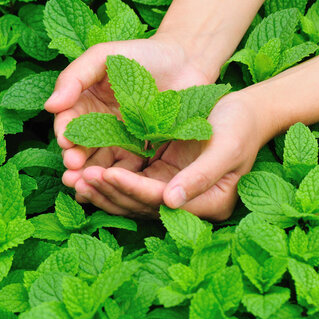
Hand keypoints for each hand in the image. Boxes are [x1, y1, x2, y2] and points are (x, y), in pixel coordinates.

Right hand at [44, 35, 213, 177]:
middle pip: (81, 147)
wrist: (186, 61)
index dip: (65, 133)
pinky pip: (128, 168)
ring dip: (92, 175)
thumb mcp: (103, 56)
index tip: (66, 143)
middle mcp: (98, 125)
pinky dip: (118, 179)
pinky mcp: (141, 153)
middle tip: (72, 172)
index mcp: (84, 104)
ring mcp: (120, 141)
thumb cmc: (142, 53)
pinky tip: (114, 187)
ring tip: (88, 184)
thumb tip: (49, 106)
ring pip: (100, 162)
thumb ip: (75, 77)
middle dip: (75, 161)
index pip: (68, 122)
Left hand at [70, 92, 264, 220]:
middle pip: (140, 205)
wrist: (245, 113)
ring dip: (102, 190)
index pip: (160, 200)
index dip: (131, 188)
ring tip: (73, 178)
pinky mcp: (161, 179)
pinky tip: (85, 171)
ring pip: (131, 199)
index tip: (105, 172)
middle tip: (77, 178)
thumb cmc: (240, 127)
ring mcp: (173, 193)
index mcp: (208, 204)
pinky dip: (108, 180)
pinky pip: (130, 185)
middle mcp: (186, 204)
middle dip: (108, 192)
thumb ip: (201, 176)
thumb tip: (171, 201)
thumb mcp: (226, 147)